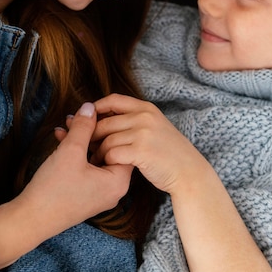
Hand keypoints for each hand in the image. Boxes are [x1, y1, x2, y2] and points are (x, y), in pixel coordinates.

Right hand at [0, 102, 132, 267]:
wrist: (30, 220)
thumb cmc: (53, 189)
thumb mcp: (70, 151)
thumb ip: (84, 127)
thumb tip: (91, 107)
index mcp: (118, 181)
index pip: (123, 145)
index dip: (108, 126)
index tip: (93, 114)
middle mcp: (114, 190)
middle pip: (109, 150)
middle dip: (90, 132)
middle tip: (76, 118)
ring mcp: (100, 194)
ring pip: (95, 158)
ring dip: (80, 141)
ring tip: (65, 126)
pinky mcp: (86, 196)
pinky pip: (87, 169)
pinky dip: (76, 155)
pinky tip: (61, 140)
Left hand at [92, 93, 207, 194]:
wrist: (189, 171)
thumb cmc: (169, 152)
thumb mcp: (155, 126)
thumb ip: (134, 119)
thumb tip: (100, 116)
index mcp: (146, 108)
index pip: (113, 100)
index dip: (96, 108)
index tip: (85, 120)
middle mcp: (144, 116)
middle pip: (105, 121)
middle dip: (89, 134)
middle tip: (82, 145)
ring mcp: (143, 133)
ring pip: (106, 139)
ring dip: (96, 152)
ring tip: (94, 159)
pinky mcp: (141, 151)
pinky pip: (112, 154)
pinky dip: (105, 161)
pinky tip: (105, 167)